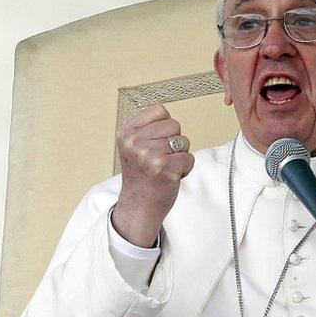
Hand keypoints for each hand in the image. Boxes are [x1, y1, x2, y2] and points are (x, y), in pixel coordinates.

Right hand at [112, 104, 193, 246]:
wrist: (139, 206)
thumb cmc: (141, 175)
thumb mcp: (134, 146)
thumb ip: (147, 129)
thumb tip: (167, 116)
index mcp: (126, 132)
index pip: (159, 110)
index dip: (164, 127)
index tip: (154, 143)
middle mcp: (134, 142)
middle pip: (174, 124)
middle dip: (174, 142)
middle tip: (159, 159)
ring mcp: (149, 154)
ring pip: (184, 141)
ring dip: (180, 155)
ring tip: (164, 167)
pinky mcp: (164, 168)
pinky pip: (189, 158)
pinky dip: (186, 168)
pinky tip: (170, 176)